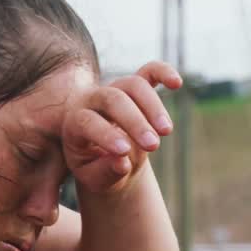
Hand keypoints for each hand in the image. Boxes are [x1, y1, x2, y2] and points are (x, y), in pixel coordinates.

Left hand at [61, 62, 182, 194]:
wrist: (101, 154)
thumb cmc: (94, 168)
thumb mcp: (94, 178)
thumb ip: (105, 172)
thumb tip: (122, 163)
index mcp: (74, 123)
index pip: (86, 122)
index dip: (105, 135)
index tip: (124, 152)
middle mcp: (91, 100)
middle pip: (112, 99)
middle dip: (134, 121)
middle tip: (153, 146)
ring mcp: (113, 89)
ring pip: (133, 85)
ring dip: (153, 106)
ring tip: (166, 132)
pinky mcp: (134, 87)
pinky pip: (148, 72)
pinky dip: (163, 72)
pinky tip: (176, 83)